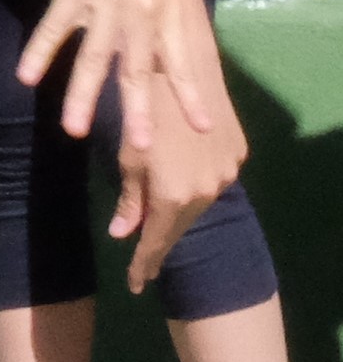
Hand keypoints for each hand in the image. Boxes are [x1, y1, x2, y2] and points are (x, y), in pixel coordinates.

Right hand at [19, 0, 211, 154]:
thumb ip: (162, 30)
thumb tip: (165, 72)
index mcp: (167, 13)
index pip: (181, 62)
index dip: (191, 95)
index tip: (204, 127)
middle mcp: (141, 12)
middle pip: (137, 70)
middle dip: (138, 111)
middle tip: (141, 148)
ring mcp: (105, 3)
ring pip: (93, 58)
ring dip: (82, 96)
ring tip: (73, 131)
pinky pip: (54, 29)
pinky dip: (39, 52)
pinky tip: (26, 77)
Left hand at [111, 60, 244, 289]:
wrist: (181, 75)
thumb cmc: (141, 116)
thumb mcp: (127, 160)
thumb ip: (130, 201)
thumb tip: (123, 234)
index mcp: (175, 197)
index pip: (157, 243)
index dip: (145, 265)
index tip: (136, 286)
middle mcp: (208, 191)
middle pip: (181, 224)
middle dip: (160, 238)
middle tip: (143, 259)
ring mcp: (228, 172)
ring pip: (199, 202)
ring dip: (179, 210)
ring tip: (157, 220)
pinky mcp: (238, 153)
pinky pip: (214, 179)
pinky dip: (196, 185)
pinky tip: (182, 180)